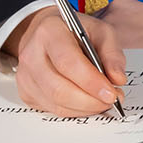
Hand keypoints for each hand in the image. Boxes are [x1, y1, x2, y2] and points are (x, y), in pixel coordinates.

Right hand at [2, 5, 127, 117]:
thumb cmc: (75, 32)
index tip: (111, 93)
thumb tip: (117, 79)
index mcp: (49, 32)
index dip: (91, 82)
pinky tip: (87, 102)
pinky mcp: (26, 92)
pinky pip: (52, 109)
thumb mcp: (100, 31)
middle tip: (111, 100)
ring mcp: (25, 76)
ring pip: (56, 103)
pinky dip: (75, 110)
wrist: (46, 34)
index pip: (68, 63)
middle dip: (90, 101)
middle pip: (59, 89)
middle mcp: (31, 55)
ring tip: (102, 101)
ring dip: (85, 108)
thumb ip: (112, 53)